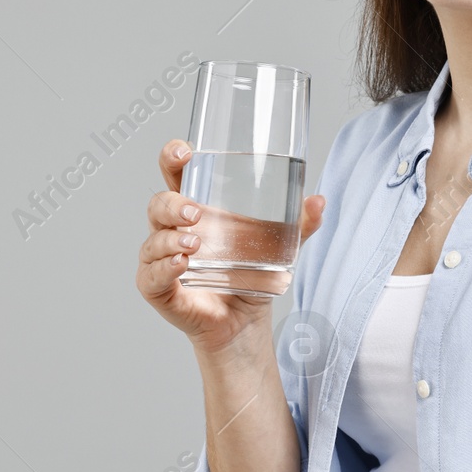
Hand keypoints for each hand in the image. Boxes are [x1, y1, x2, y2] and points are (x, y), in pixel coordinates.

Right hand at [136, 138, 326, 356]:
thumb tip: (319, 202)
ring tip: (194, 243)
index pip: (175, 175)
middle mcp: (173, 230)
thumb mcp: (280, 246)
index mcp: (197, 209)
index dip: (172, 157)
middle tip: (195, 211)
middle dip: (172, 203)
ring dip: (170, 238)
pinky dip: (164, 268)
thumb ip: (300, 224)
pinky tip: (181, 264)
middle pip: (158, 204)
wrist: (244, 321)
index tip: (184, 151)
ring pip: (153, 239)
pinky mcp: (158, 289)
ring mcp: (161, 259)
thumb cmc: (252, 274)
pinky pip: (151, 275)